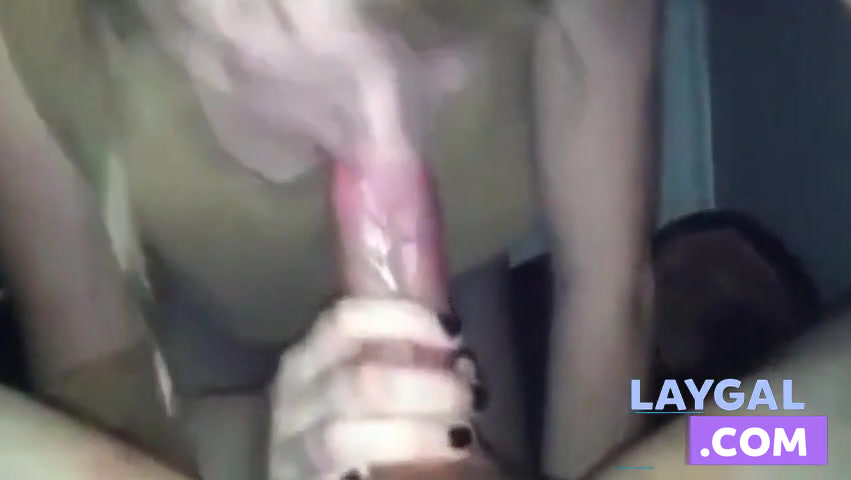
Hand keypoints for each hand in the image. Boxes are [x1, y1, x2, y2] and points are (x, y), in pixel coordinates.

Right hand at [267, 297, 486, 478]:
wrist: (329, 478)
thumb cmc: (361, 427)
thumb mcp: (377, 384)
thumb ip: (409, 365)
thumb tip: (461, 363)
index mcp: (309, 358)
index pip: (346, 319)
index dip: (404, 319)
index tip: (453, 332)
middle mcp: (292, 398)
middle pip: (359, 381)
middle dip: (427, 387)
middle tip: (471, 397)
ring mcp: (292, 448)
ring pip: (343, 437)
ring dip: (415, 434)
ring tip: (460, 437)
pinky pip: (344, 475)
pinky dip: (398, 463)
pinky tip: (438, 460)